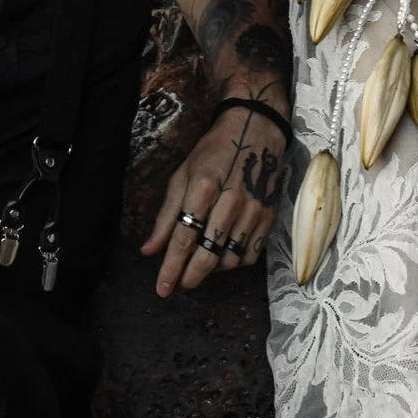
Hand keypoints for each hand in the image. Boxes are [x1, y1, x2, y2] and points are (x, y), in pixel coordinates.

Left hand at [142, 96, 287, 297]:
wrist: (256, 129)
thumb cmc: (213, 151)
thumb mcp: (183, 174)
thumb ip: (166, 215)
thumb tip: (148, 250)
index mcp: (203, 186)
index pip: (184, 237)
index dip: (171, 267)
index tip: (162, 289)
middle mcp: (231, 201)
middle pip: (208, 255)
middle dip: (190, 277)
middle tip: (178, 285)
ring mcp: (253, 210)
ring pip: (230, 260)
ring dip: (211, 270)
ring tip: (199, 264)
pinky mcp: (269, 217)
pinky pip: (250, 255)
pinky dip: (234, 263)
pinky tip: (222, 255)